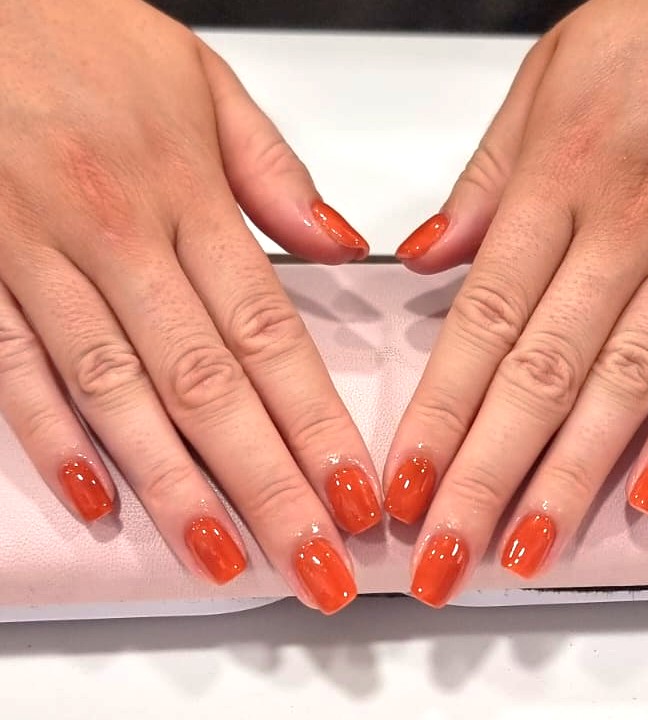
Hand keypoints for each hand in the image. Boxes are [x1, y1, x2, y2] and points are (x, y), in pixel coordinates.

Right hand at [0, 0, 379, 613]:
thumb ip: (274, 174)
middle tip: (314, 563)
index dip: (317, 424)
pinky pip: (16, 368)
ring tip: (225, 560)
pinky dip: (55, 438)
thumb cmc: (81, 33)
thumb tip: (342, 248)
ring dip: (175, 487)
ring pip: (119, 395)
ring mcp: (39, 259)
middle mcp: (119, 237)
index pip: (271, 336)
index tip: (356, 492)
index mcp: (187, 195)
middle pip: (209, 386)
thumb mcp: (202, 83)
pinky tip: (101, 500)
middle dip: (267, 486)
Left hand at [387, 0, 647, 605]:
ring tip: (521, 549)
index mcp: (557, 184)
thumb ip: (484, 185)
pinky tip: (637, 497)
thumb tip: (424, 258)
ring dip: (567, 480)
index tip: (403, 483)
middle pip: (538, 377)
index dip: (438, 414)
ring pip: (618, 390)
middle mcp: (622, 231)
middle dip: (486, 476)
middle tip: (445, 552)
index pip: (480, 325)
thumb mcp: (546, 84)